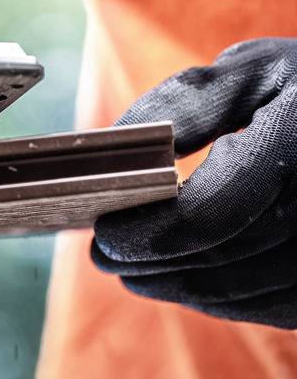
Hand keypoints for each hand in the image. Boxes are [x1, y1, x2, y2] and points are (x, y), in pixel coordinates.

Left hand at [92, 38, 296, 327]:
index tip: (102, 233)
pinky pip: (269, 306)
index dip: (144, 233)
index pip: (203, 216)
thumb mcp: (251, 72)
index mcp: (295, 146)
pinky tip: (186, 278)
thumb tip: (120, 144)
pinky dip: (219, 298)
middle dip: (147, 263)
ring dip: (175, 286)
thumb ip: (186, 104)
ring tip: (133, 271)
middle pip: (213, 261)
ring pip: (238, 292)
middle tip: (103, 257)